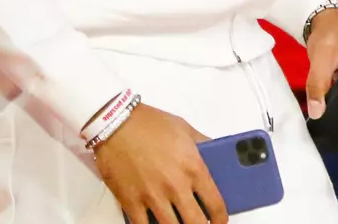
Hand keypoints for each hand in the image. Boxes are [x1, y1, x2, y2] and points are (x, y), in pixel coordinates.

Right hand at [93, 103, 227, 223]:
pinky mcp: (130, 202)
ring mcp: (152, 197)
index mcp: (194, 168)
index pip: (215, 204)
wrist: (116, 124)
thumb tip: (217, 153)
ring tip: (178, 223)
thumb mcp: (185, 129)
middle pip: (195, 223)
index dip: (220, 219)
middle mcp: (176, 186)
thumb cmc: (151, 124)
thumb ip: (203, 144)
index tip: (219, 222)